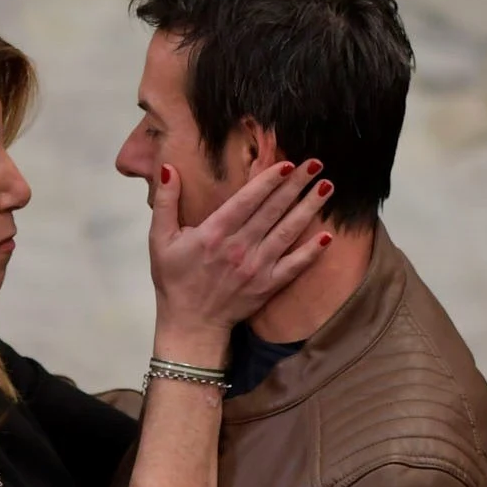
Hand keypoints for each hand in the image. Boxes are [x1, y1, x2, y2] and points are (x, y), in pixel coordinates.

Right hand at [149, 159, 331, 359]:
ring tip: (327, 188)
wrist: (190, 324)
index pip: (247, 200)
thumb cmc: (174, 279)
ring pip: (287, 232)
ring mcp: (257, 268)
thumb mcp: (159, 239)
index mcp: (214, 233)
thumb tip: (168, 167)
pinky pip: (294, 266)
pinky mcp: (268, 286)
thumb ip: (166, 202)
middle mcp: (239, 247)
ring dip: (308, 209)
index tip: (287, 163)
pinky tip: (327, 235)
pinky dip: (311, 251)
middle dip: (296, 185)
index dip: (268, 180)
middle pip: (273, 210)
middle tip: (316, 164)